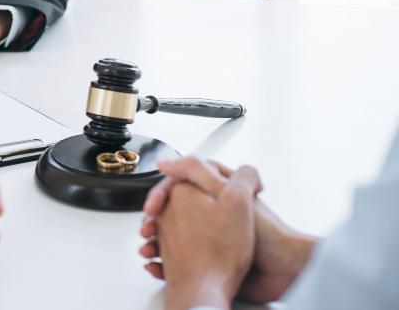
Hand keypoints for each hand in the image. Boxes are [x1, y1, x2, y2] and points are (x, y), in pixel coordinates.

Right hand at [154, 167, 260, 309]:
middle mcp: (213, 210)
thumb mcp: (229, 194)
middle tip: (148, 229)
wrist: (284, 272)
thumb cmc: (267, 236)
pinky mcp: (211, 257)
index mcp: (218, 189)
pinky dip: (165, 262)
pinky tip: (158, 266)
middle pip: (172, 209)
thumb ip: (198, 173)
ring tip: (149, 251)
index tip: (153, 207)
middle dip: (155, 220)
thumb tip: (168, 160)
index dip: (163, 193)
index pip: (180, 183)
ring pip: (172, 235)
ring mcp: (211, 234)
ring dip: (156, 242)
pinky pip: (180, 258)